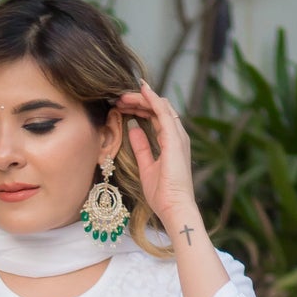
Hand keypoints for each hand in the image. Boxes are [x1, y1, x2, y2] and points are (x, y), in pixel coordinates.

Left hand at [116, 80, 196, 228]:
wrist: (174, 207)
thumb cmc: (163, 194)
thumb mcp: (146, 166)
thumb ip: (141, 147)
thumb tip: (133, 129)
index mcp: (171, 142)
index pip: (156, 116)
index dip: (139, 108)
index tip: (121, 106)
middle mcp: (177, 136)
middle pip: (158, 108)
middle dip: (138, 101)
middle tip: (118, 99)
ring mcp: (177, 136)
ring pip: (160, 106)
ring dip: (141, 98)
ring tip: (123, 96)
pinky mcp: (174, 139)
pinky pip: (163, 112)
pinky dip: (152, 99)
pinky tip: (141, 90)